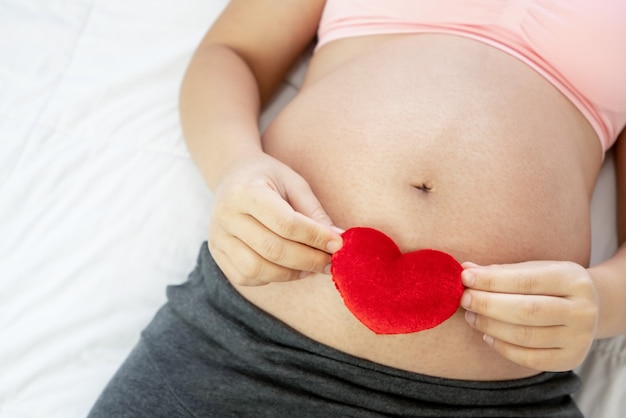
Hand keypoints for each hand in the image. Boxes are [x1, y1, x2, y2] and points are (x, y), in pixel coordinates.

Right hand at [209, 152, 342, 285]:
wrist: (232, 177)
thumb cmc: (268, 178)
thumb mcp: (294, 183)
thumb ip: (314, 212)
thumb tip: (337, 242)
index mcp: (245, 192)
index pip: (285, 223)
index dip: (315, 237)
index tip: (338, 244)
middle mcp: (226, 216)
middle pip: (272, 249)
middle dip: (308, 259)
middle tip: (330, 261)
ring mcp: (217, 237)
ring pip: (257, 269)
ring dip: (291, 273)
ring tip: (311, 266)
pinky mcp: (217, 254)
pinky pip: (246, 278)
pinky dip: (272, 278)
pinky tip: (288, 267)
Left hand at [460, 261, 598, 371]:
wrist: (589, 308)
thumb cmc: (551, 285)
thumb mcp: (533, 269)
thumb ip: (501, 271)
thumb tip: (466, 271)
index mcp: (573, 280)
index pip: (526, 281)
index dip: (492, 281)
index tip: (465, 278)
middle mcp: (583, 310)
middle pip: (527, 310)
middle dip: (488, 305)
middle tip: (464, 299)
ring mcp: (580, 338)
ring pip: (525, 336)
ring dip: (490, 326)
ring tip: (471, 316)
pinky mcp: (571, 360)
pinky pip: (530, 359)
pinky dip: (503, 348)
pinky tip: (487, 336)